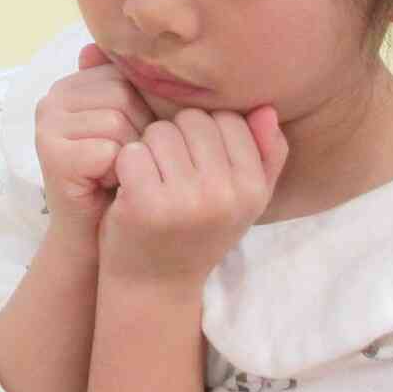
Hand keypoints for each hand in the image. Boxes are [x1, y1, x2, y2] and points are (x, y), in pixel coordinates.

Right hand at [34, 43, 158, 259]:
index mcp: (73, 85)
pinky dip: (118, 173)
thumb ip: (143, 93)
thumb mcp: (136, 132)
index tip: (138, 144)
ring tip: (119, 175)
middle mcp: (53, 98)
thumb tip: (166, 49)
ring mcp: (47, 124)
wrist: (95, 239)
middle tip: (128, 164)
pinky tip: (107, 187)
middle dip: (139, 134)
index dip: (146, 113)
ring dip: (130, 155)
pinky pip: (108, 150)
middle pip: (123, 96)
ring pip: (117, 122)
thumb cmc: (123, 181)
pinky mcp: (50, 153)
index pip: (127, 76)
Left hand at [98, 106, 288, 290]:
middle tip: (169, 171)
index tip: (195, 161)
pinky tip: (130, 187)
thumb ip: (265, 155)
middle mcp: (226, 194)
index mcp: (254, 188)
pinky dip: (125, 164)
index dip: (204, 132)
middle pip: (192, 120)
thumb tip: (266, 108)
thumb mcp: (242, 200)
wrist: (155, 283)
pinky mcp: (146, 204)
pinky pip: (132, 151)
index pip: (229, 118)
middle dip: (175, 136)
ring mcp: (186, 200)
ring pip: (160, 131)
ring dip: (149, 148)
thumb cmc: (197, 231)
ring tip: (152, 179)